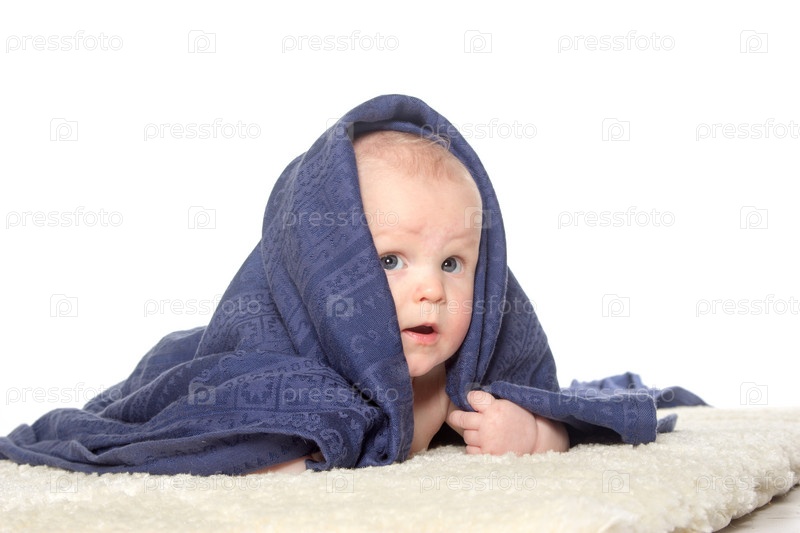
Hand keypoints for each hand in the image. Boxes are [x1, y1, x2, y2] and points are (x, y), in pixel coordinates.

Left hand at [447, 391, 568, 454]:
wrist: (534, 441)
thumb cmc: (520, 421)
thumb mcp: (507, 405)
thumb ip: (488, 402)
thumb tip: (468, 396)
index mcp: (495, 409)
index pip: (473, 398)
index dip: (470, 398)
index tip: (471, 400)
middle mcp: (488, 424)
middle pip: (461, 419)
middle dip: (458, 417)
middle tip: (459, 417)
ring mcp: (487, 441)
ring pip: (466, 435)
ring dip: (470, 434)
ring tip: (481, 433)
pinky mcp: (487, 454)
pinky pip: (470, 450)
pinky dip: (474, 447)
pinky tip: (483, 444)